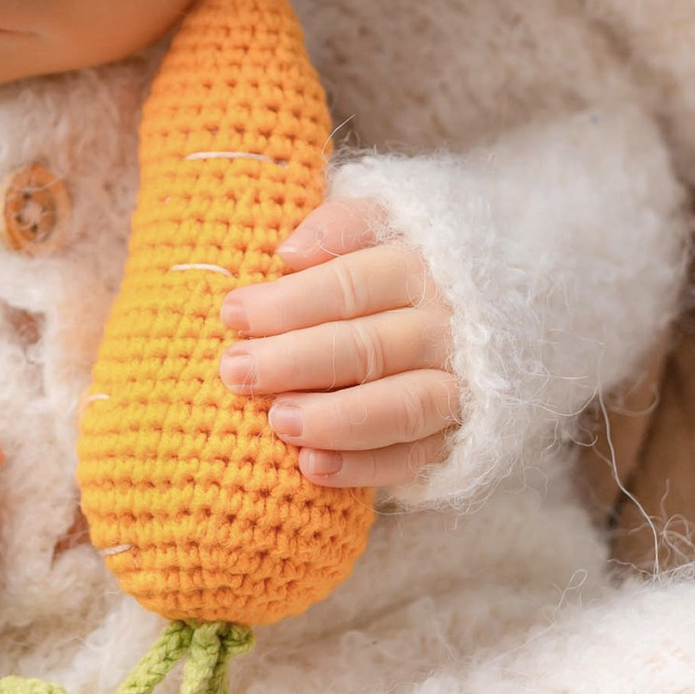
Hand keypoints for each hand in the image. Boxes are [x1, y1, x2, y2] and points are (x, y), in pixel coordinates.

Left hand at [218, 195, 458, 489]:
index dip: (290, 301)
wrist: (461, 330)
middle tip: (236, 371)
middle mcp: (445, 329)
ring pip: (402, 406)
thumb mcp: (378, 229)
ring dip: (336, 417)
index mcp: (421, 269)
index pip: (353, 284)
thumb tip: (289, 253)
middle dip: (296, 360)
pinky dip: (363, 467)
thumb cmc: (390, 277)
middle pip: (370, 346)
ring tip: (277, 422)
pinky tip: (310, 467)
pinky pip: (413, 459)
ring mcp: (456, 387)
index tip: (233, 314)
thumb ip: (340, 226)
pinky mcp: (454, 438)